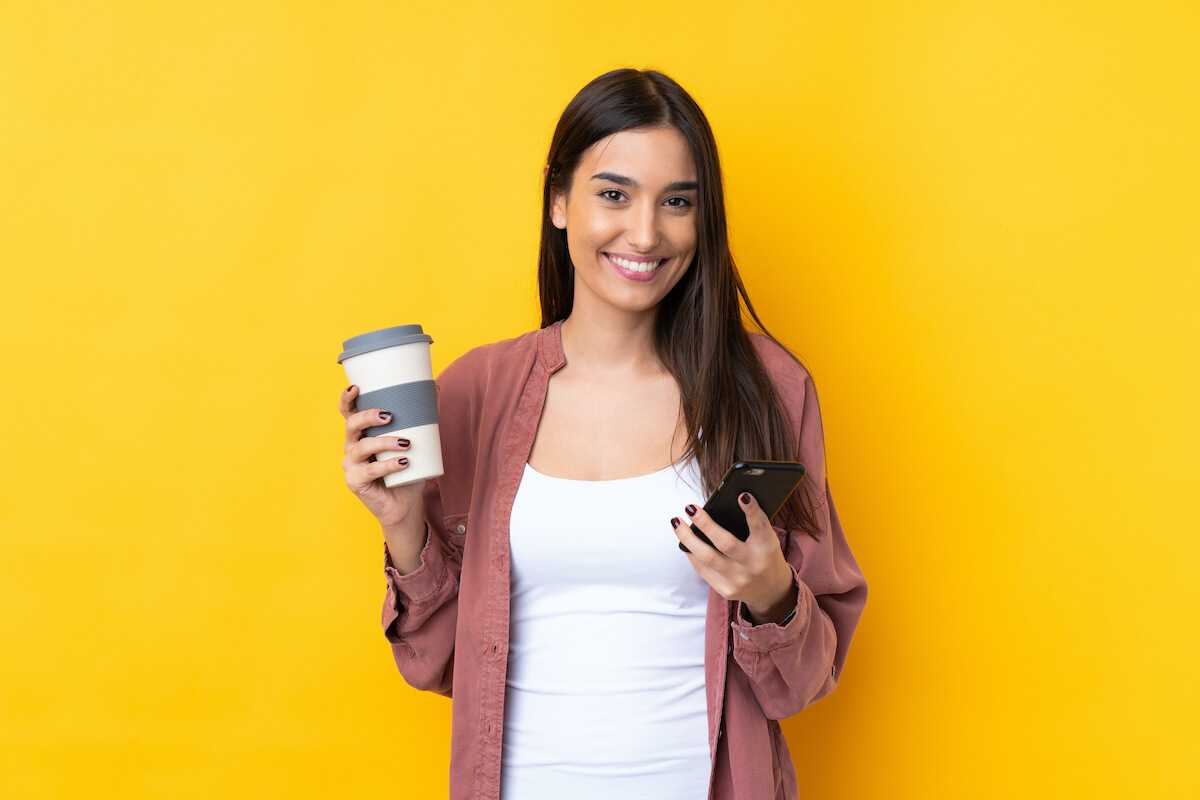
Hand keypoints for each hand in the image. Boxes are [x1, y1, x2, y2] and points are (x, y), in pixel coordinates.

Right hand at [339, 385, 424, 540]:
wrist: (405, 504)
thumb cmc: (407, 471)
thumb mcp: (415, 443)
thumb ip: (421, 420)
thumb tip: (436, 391)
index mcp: (361, 434)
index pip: (348, 413)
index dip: (346, 399)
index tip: (356, 388)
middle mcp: (351, 447)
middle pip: (351, 425)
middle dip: (368, 416)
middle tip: (390, 416)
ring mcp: (351, 465)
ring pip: (363, 447)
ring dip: (385, 442)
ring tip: (406, 443)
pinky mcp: (355, 482)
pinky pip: (370, 471)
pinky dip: (388, 465)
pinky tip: (403, 463)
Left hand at [672, 493, 796, 623]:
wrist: (769, 590)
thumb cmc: (764, 555)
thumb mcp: (766, 539)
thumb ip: (752, 524)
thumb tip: (721, 505)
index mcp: (767, 548)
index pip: (760, 526)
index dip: (751, 511)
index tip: (741, 495)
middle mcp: (753, 565)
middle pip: (726, 543)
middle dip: (705, 524)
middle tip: (690, 508)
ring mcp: (738, 580)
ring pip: (707, 557)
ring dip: (687, 538)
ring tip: (676, 522)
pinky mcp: (726, 590)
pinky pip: (702, 569)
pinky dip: (691, 553)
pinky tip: (684, 541)